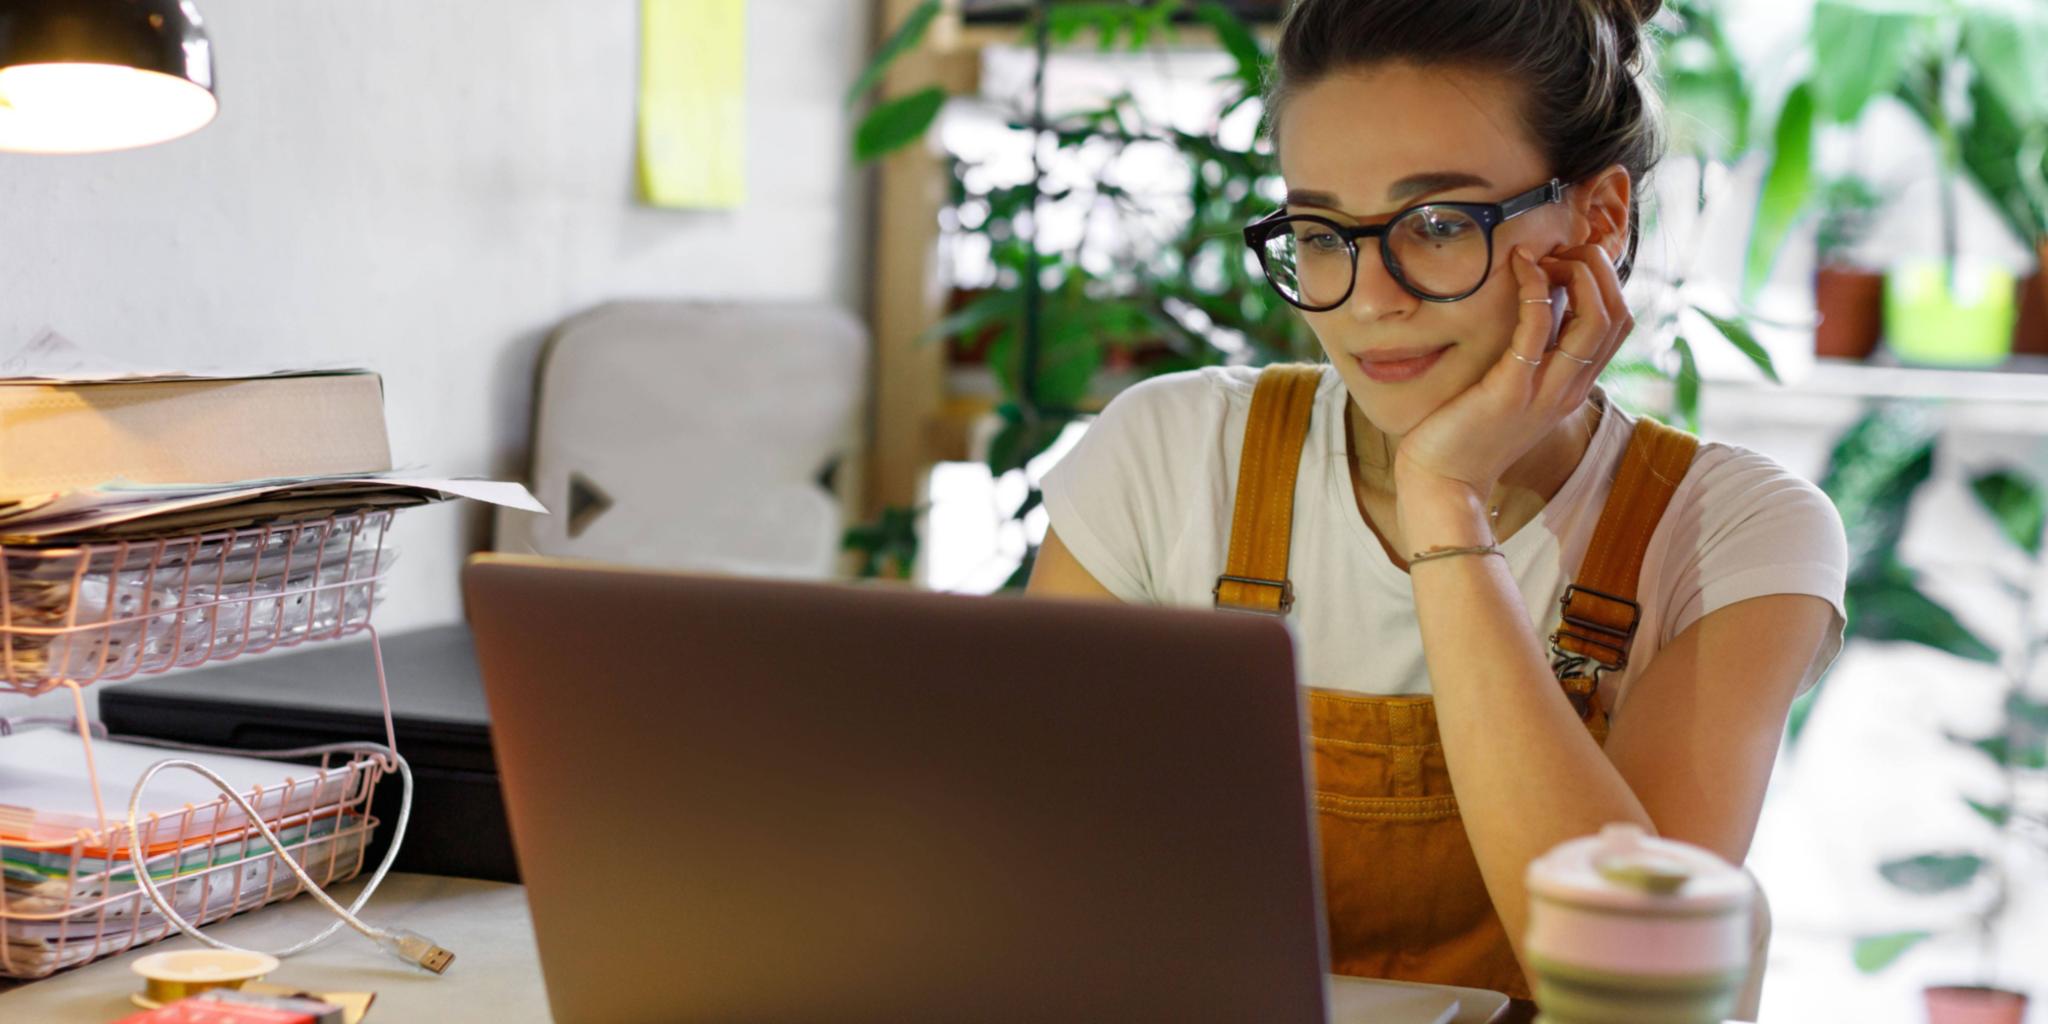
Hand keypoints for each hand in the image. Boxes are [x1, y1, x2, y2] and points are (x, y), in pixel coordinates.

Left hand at [1390, 242, 1632, 505]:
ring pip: (1596, 321)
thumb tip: (1537, 303)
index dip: (1603, 281)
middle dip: (1598, 270)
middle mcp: (1569, 389)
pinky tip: (1520, 266)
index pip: (1618, 323)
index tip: (1565, 261)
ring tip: (1545, 255)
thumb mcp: (1513, 390)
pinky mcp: (1511, 390)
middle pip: (1618, 316)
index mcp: (1574, 387)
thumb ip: (1532, 355)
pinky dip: (1536, 289)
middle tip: (1559, 251)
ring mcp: (1545, 391)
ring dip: (1578, 274)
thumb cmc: (1468, 432)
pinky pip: (1538, 329)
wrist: (1443, 482)